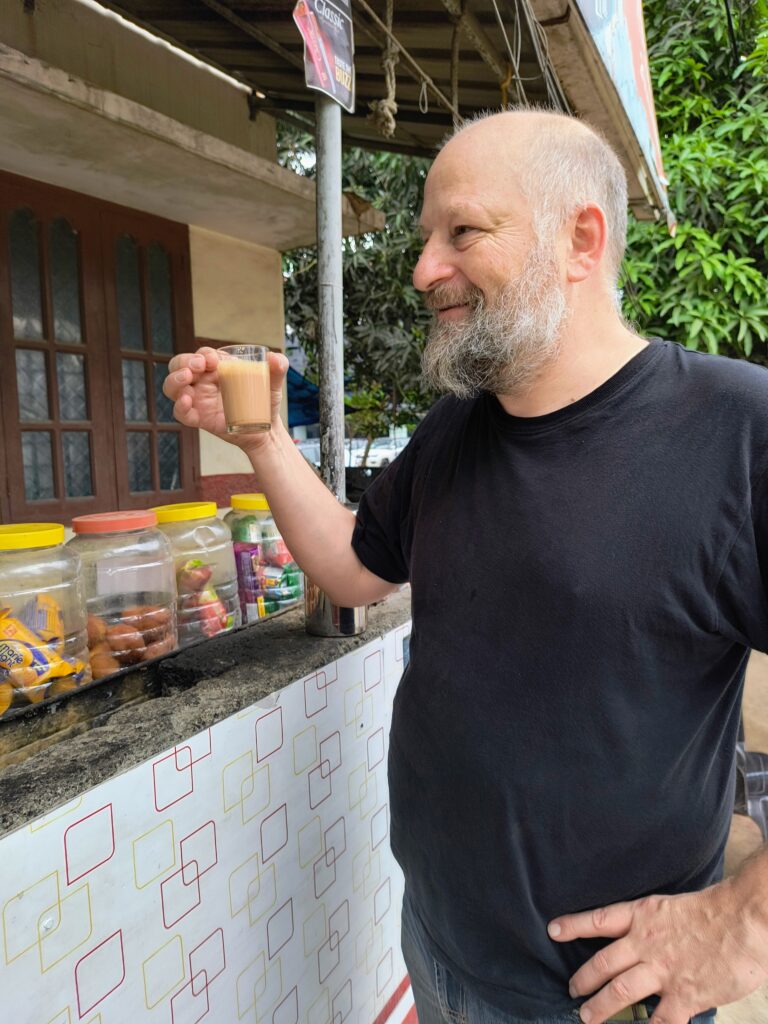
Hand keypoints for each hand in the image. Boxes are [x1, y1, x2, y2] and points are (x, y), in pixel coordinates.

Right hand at [163, 346, 288, 455]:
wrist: (264, 429)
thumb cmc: (264, 401)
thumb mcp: (272, 383)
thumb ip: (277, 368)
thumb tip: (277, 359)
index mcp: (216, 367)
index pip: (201, 355)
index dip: (203, 354)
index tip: (214, 360)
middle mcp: (203, 381)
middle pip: (179, 365)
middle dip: (184, 362)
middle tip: (199, 366)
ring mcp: (197, 399)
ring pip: (173, 386)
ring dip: (175, 380)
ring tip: (187, 378)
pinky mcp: (198, 418)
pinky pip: (180, 413)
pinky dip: (179, 407)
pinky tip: (186, 402)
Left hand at [548, 879, 767, 1022]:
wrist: (743, 919)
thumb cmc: (715, 910)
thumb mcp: (672, 907)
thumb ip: (654, 925)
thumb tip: (643, 941)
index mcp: (643, 916)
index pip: (599, 920)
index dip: (573, 925)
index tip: (553, 930)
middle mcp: (646, 943)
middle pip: (603, 963)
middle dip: (583, 978)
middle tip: (571, 989)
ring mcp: (663, 971)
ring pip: (620, 991)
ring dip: (600, 1007)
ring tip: (586, 1017)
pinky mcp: (684, 995)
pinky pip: (660, 1021)